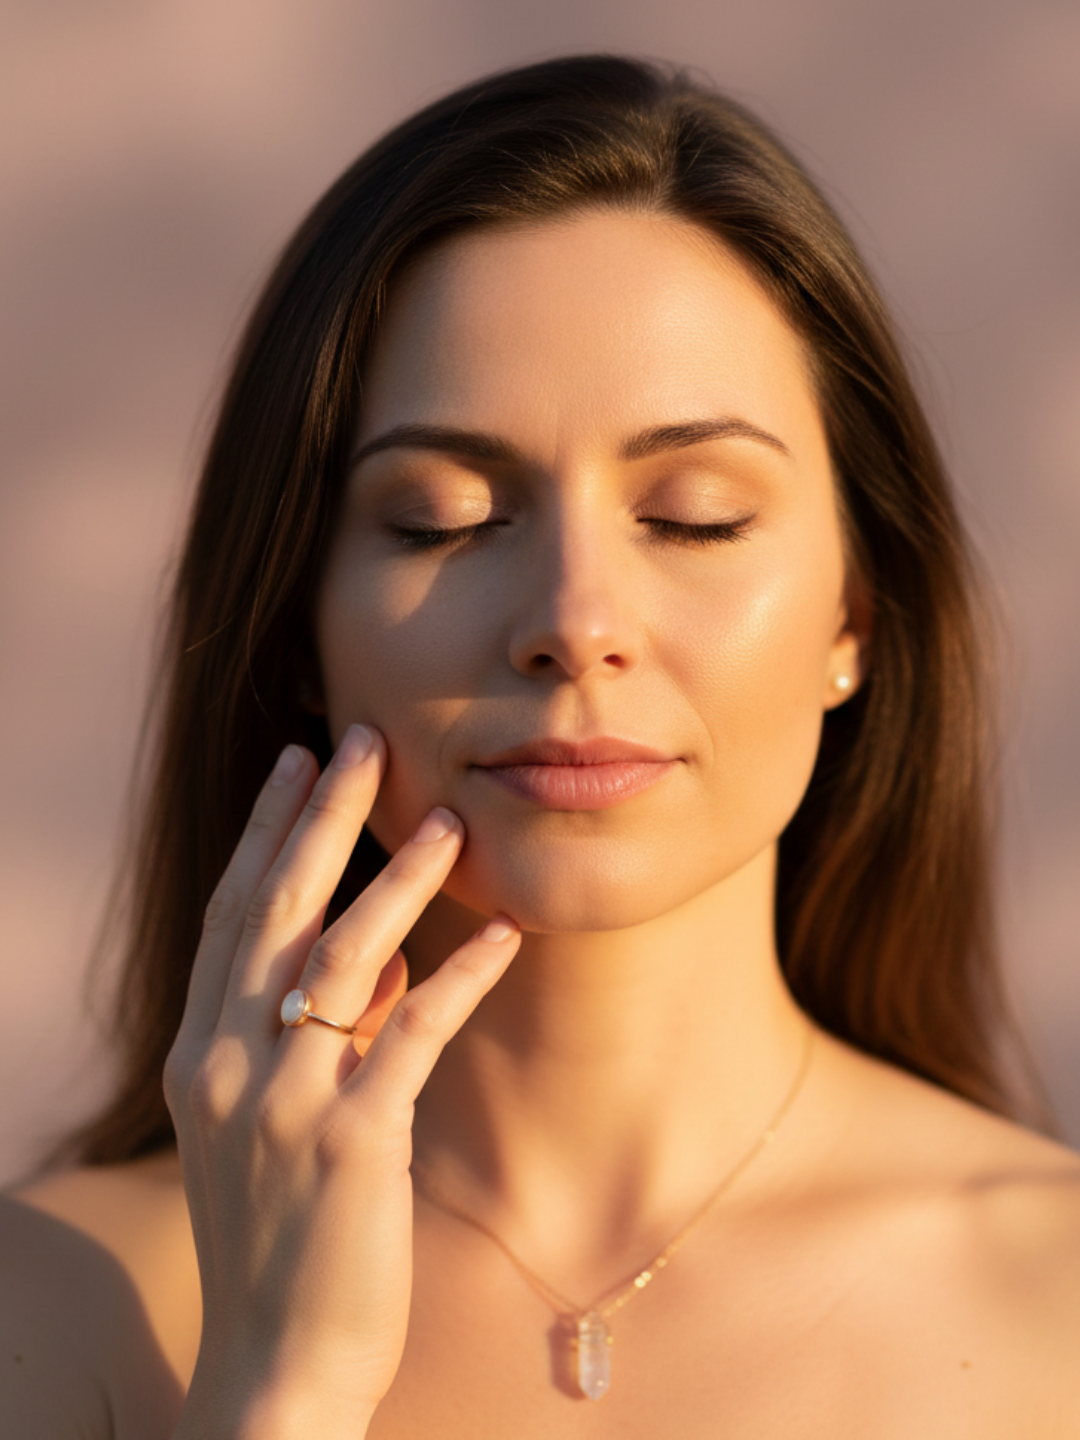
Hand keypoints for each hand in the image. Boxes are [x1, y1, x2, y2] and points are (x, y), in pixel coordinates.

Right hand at [164, 725, 519, 1438]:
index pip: (232, 914)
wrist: (273, 1361)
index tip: (301, 760)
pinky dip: (459, 979)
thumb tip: (385, 956)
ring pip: (343, 958)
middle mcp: (226, 1064)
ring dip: (398, 881)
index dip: (267, 830)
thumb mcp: (273, 1122)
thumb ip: (318, 1034)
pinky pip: (412, 1036)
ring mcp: (283, 1102)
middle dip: (321, 817)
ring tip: (451, 819)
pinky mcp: (350, 1144)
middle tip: (363, 739)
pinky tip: (506, 935)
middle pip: (275, 911)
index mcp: (198, 1052)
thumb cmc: (279, 1234)